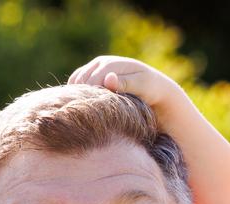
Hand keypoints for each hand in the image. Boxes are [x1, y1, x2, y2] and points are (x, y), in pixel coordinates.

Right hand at [68, 55, 183, 109]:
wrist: (153, 87)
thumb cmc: (150, 89)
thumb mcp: (141, 86)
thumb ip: (125, 83)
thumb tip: (108, 78)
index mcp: (111, 63)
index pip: (92, 80)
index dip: (90, 96)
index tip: (95, 114)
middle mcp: (101, 62)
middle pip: (81, 80)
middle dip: (83, 96)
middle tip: (90, 116)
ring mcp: (95, 68)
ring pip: (76, 81)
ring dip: (78, 94)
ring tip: (88, 112)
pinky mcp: (92, 75)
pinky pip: (76, 83)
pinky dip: (77, 93)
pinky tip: (85, 107)